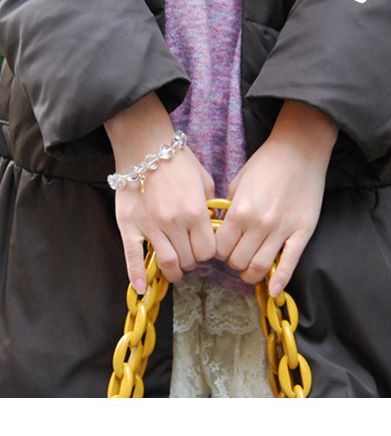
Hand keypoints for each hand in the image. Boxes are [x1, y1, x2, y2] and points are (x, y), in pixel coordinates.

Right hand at [105, 92, 216, 292]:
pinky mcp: (129, 226)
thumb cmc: (179, 162)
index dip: (209, 253)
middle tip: (191, 257)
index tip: (206, 249)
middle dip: (193, 261)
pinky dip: (137, 275)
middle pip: (189, 259)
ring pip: (166, 263)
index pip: (208, 251)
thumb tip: (215, 226)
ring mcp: (151, 227)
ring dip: (174, 271)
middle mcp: (174, 224)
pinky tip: (142, 287)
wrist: (146, 148)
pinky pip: (132, 256)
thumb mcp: (205, 181)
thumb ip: (211, 207)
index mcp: (196, 213)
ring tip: (177, 271)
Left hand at [216, 99, 337, 296]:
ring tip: (251, 266)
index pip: (220, 248)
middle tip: (238, 254)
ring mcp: (282, 230)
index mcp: (240, 211)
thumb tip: (222, 231)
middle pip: (238, 262)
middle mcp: (259, 225)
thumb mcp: (238, 183)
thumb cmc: (266, 163)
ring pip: (260, 268)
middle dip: (234, 262)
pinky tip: (275, 290)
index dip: (219, 251)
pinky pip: (290, 263)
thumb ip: (229, 210)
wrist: (300, 150)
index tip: (224, 247)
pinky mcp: (302, 232)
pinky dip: (280, 281)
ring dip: (252, 272)